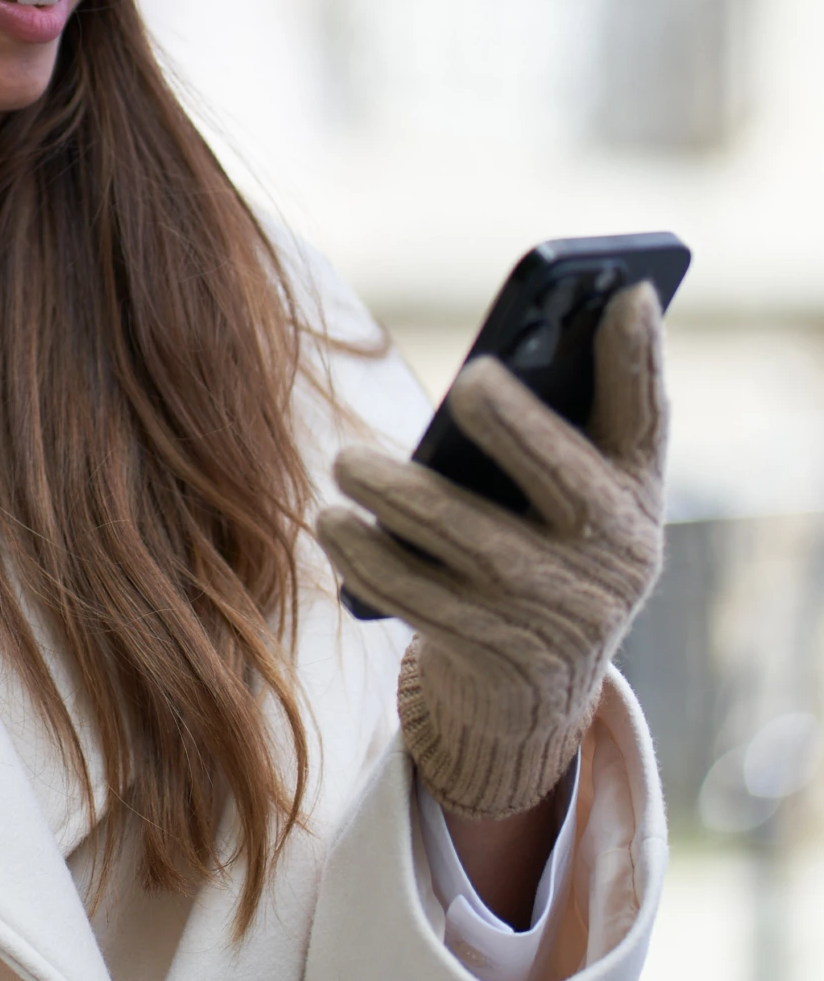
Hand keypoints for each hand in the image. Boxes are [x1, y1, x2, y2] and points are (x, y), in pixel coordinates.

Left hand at [316, 283, 666, 820]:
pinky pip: (418, 598)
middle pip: (564, 478)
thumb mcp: (583, 488)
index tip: (624, 291)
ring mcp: (550, 609)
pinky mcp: (488, 651)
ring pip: (473, 543)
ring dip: (402, 498)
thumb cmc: (549, 545)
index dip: (640, 355)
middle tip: (468, 378)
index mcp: (633, 493)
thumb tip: (551, 313)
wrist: (537, 689)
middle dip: (519, 425)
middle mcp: (609, 554)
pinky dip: (368, 559)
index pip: (646, 416)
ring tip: (346, 463)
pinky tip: (333, 524)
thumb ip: (571, 411)